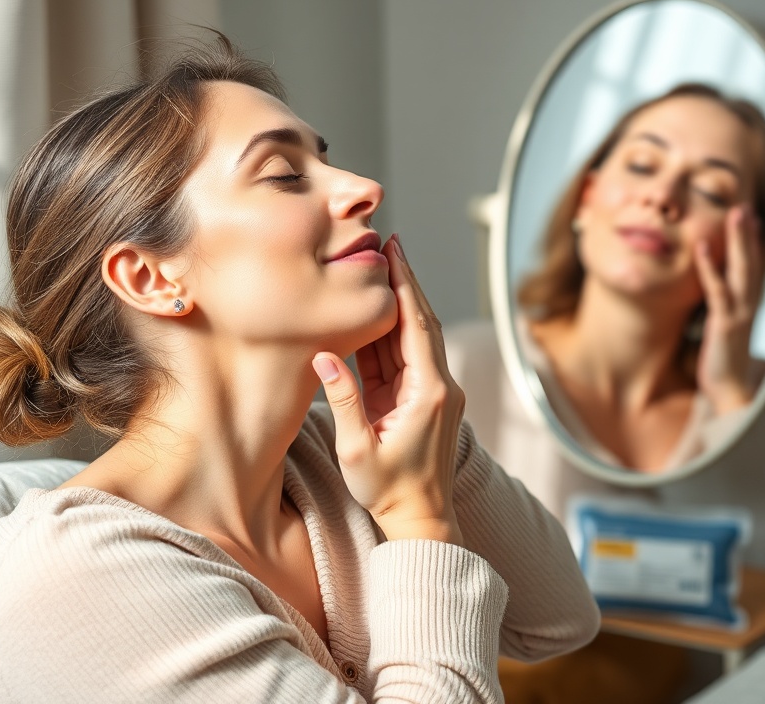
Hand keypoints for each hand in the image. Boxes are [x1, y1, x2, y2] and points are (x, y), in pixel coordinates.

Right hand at [312, 235, 464, 545]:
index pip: (417, 326)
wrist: (422, 520)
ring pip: (418, 336)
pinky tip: (379, 312)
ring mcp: (437, 391)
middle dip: (406, 281)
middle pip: (423, 321)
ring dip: (402, 302)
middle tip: (389, 244)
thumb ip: (343, 400)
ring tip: (382, 267)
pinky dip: (396, 332)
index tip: (394, 251)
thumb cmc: (390, 491)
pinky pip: (410, 357)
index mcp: (429, 392)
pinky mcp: (427, 399)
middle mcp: (440, 385)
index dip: (405, 285)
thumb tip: (324, 356)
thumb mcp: (358, 449)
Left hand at [693, 205, 763, 413]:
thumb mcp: (723, 332)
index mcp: (748, 307)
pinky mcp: (725, 323)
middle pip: (752, 262)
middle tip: (744, 208)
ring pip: (742, 270)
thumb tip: (716, 301)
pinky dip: (709, 268)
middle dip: (749, 234)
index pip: (752, 269)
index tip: (749, 220)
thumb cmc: (724, 364)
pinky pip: (717, 290)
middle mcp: (749, 306)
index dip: (751, 244)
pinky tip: (701, 247)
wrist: (731, 392)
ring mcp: (739, 313)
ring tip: (737, 214)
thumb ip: (722, 313)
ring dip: (739, 241)